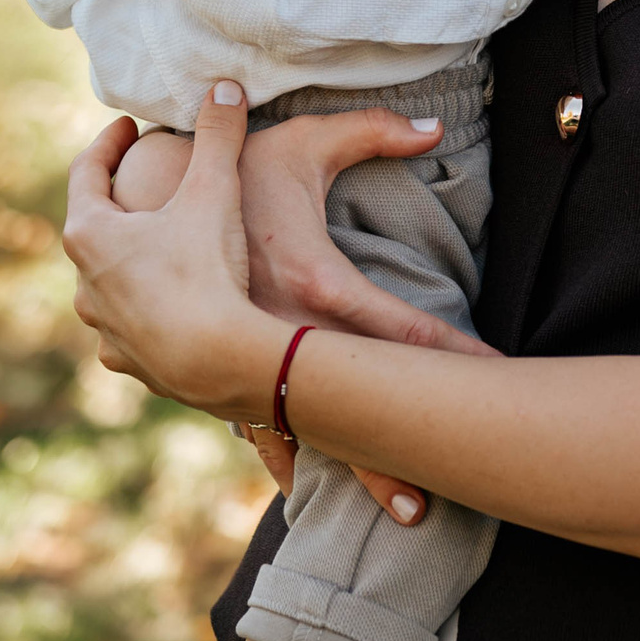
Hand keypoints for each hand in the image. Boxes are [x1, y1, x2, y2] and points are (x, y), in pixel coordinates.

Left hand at [63, 88, 283, 418]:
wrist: (219, 361)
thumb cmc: (206, 269)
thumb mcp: (213, 190)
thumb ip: (217, 135)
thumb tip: (223, 86)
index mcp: (91, 234)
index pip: (86, 173)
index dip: (108, 143)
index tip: (128, 128)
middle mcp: (85, 284)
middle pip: (94, 229)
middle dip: (121, 202)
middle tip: (145, 182)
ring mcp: (104, 328)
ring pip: (108, 283)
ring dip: (130, 260)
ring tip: (161, 247)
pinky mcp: (129, 363)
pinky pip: (130, 327)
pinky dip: (146, 309)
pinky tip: (170, 308)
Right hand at [231, 90, 508, 523]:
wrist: (143, 202)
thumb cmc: (234, 173)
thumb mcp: (302, 141)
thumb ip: (370, 130)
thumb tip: (435, 126)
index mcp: (315, 285)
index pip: (401, 328)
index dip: (453, 355)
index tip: (497, 378)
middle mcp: (283, 337)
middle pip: (360, 405)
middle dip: (400, 455)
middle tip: (440, 506)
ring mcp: (247, 362)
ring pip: (308, 432)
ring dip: (355, 471)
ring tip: (409, 514)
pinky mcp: (222, 370)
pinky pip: (260, 425)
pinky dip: (286, 455)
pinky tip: (308, 489)